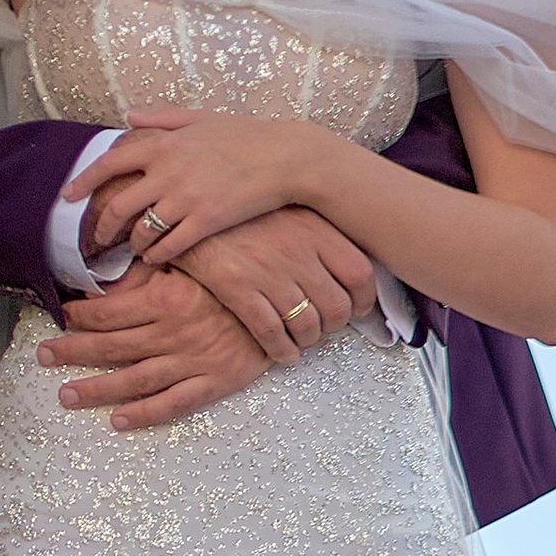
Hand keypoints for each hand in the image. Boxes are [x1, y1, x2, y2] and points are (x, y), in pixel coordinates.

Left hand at [39, 264, 271, 431]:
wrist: (288, 302)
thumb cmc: (238, 279)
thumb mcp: (194, 264)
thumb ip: (156, 274)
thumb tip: (116, 277)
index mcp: (165, 299)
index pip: (109, 312)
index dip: (80, 317)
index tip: (62, 318)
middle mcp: (173, 333)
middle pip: (111, 346)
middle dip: (72, 352)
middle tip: (43, 357)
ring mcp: (192, 362)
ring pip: (133, 379)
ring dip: (96, 388)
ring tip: (66, 395)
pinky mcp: (214, 383)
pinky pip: (173, 403)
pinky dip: (144, 414)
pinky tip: (118, 421)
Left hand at [69, 110, 329, 268]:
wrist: (284, 157)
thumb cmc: (246, 135)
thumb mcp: (200, 117)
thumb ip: (162, 118)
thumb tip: (129, 116)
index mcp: (163, 144)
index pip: (110, 163)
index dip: (84, 181)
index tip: (68, 197)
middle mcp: (168, 172)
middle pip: (119, 205)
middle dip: (103, 226)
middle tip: (97, 240)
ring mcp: (185, 199)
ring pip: (142, 230)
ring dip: (134, 244)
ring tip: (134, 250)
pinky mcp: (206, 222)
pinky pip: (170, 246)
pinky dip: (157, 255)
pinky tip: (156, 259)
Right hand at [178, 210, 378, 363]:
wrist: (191, 204)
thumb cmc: (243, 210)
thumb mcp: (288, 210)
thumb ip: (320, 236)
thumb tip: (347, 272)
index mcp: (314, 229)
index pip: (359, 273)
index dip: (364, 300)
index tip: (359, 309)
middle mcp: (296, 251)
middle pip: (336, 306)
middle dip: (334, 326)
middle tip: (324, 326)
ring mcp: (267, 272)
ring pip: (306, 325)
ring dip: (307, 340)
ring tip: (301, 338)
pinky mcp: (238, 288)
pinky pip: (271, 333)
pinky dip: (282, 351)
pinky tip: (282, 352)